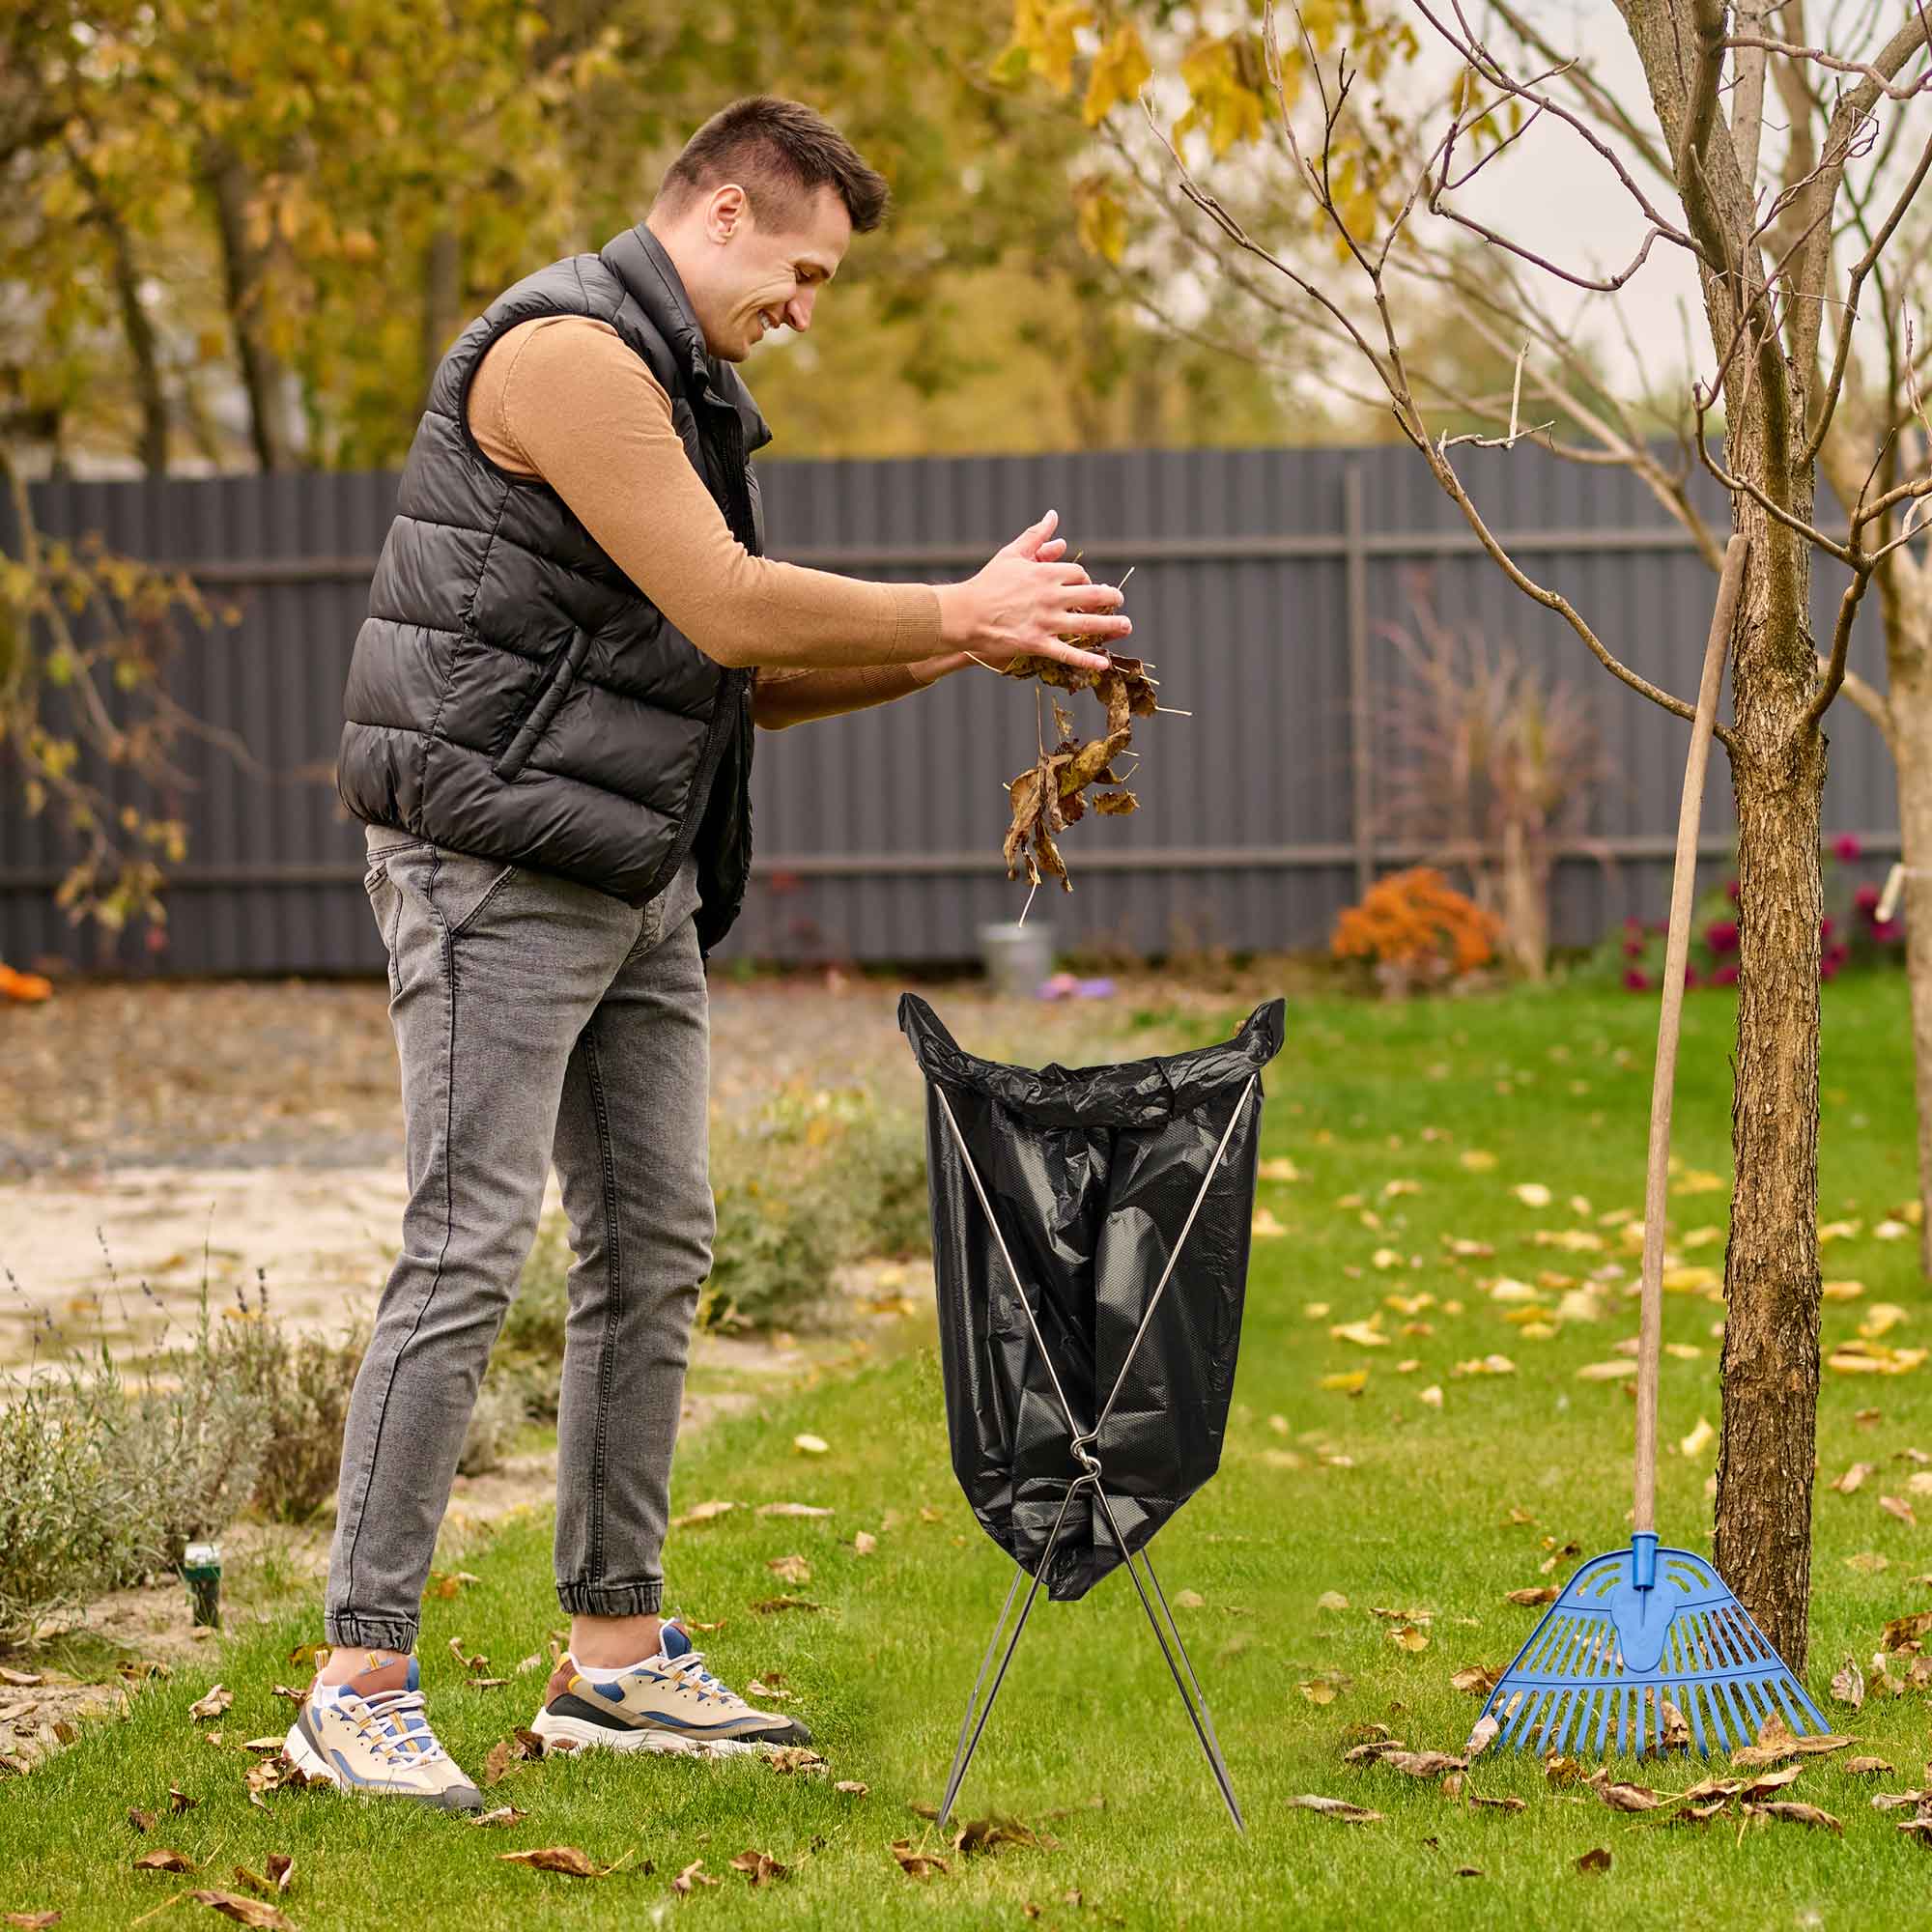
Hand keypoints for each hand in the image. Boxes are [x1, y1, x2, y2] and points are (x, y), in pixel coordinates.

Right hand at [934, 510, 1128, 673]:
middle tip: (1119, 601)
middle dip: (1111, 598)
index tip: (1085, 587)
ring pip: (1088, 625)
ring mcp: (1046, 621)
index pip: (1079, 574)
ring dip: (1112, 626)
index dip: (1086, 580)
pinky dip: (1087, 660)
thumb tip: (1053, 516)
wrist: (965, 613)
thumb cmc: (987, 582)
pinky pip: (1068, 653)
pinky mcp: (1038, 643)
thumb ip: (1036, 536)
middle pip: (1094, 596)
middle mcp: (1052, 596)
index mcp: (1046, 573)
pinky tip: (1104, 664)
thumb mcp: (1012, 554)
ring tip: (1127, 626)